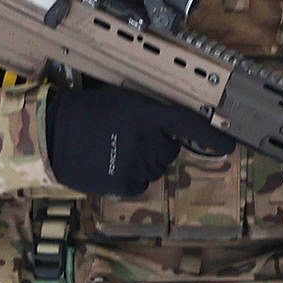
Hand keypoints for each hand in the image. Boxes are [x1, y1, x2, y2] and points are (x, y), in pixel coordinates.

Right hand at [45, 83, 227, 196]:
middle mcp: (149, 141)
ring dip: (143, 159)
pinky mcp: (127, 184)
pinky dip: (130, 176)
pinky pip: (140, 182)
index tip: (228, 145)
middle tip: (129, 135)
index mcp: (149, 115)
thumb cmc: (87, 112)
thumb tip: (173, 121)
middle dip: (157, 144)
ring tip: (114, 148)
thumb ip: (151, 110)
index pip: (190, 126)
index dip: (212, 138)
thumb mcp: (122, 98)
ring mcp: (139, 165)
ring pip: (156, 167)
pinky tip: (111, 163)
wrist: (54, 135)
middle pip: (170, 149)